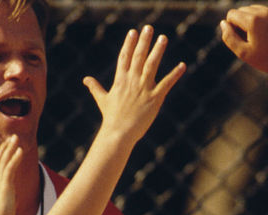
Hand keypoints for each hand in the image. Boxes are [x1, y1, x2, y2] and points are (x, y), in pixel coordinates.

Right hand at [0, 135, 22, 214]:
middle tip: (12, 137)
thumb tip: (10, 204)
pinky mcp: (4, 187)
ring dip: (10, 148)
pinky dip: (15, 158)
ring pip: (4, 161)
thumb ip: (7, 203)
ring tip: (16, 137)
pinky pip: (10, 169)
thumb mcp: (4, 209)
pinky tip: (20, 150)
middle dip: (6, 147)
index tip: (7, 146)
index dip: (2, 155)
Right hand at [84, 26, 184, 148]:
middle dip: (144, 41)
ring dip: (158, 51)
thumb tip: (85, 80)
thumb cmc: (111, 118)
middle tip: (149, 28)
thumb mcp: (102, 100)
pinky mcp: (154, 99)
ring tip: (163, 38)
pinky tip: (182, 66)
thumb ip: (95, 87)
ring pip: (152, 65)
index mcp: (120, 80)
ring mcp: (143, 89)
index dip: (129, 44)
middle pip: (139, 56)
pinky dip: (175, 74)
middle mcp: (132, 81)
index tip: (133, 32)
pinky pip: (166, 83)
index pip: (125, 57)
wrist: (118, 133)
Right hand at [219, 5, 267, 77]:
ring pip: (254, 9)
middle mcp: (264, 12)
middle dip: (240, 22)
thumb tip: (223, 23)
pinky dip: (263, 20)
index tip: (239, 40)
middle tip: (248, 41)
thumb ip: (229, 37)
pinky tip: (266, 35)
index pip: (232, 14)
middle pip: (242, 10)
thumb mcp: (242, 53)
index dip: (231, 27)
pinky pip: (266, 12)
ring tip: (256, 38)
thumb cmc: (265, 61)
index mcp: (253, 21)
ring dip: (251, 20)